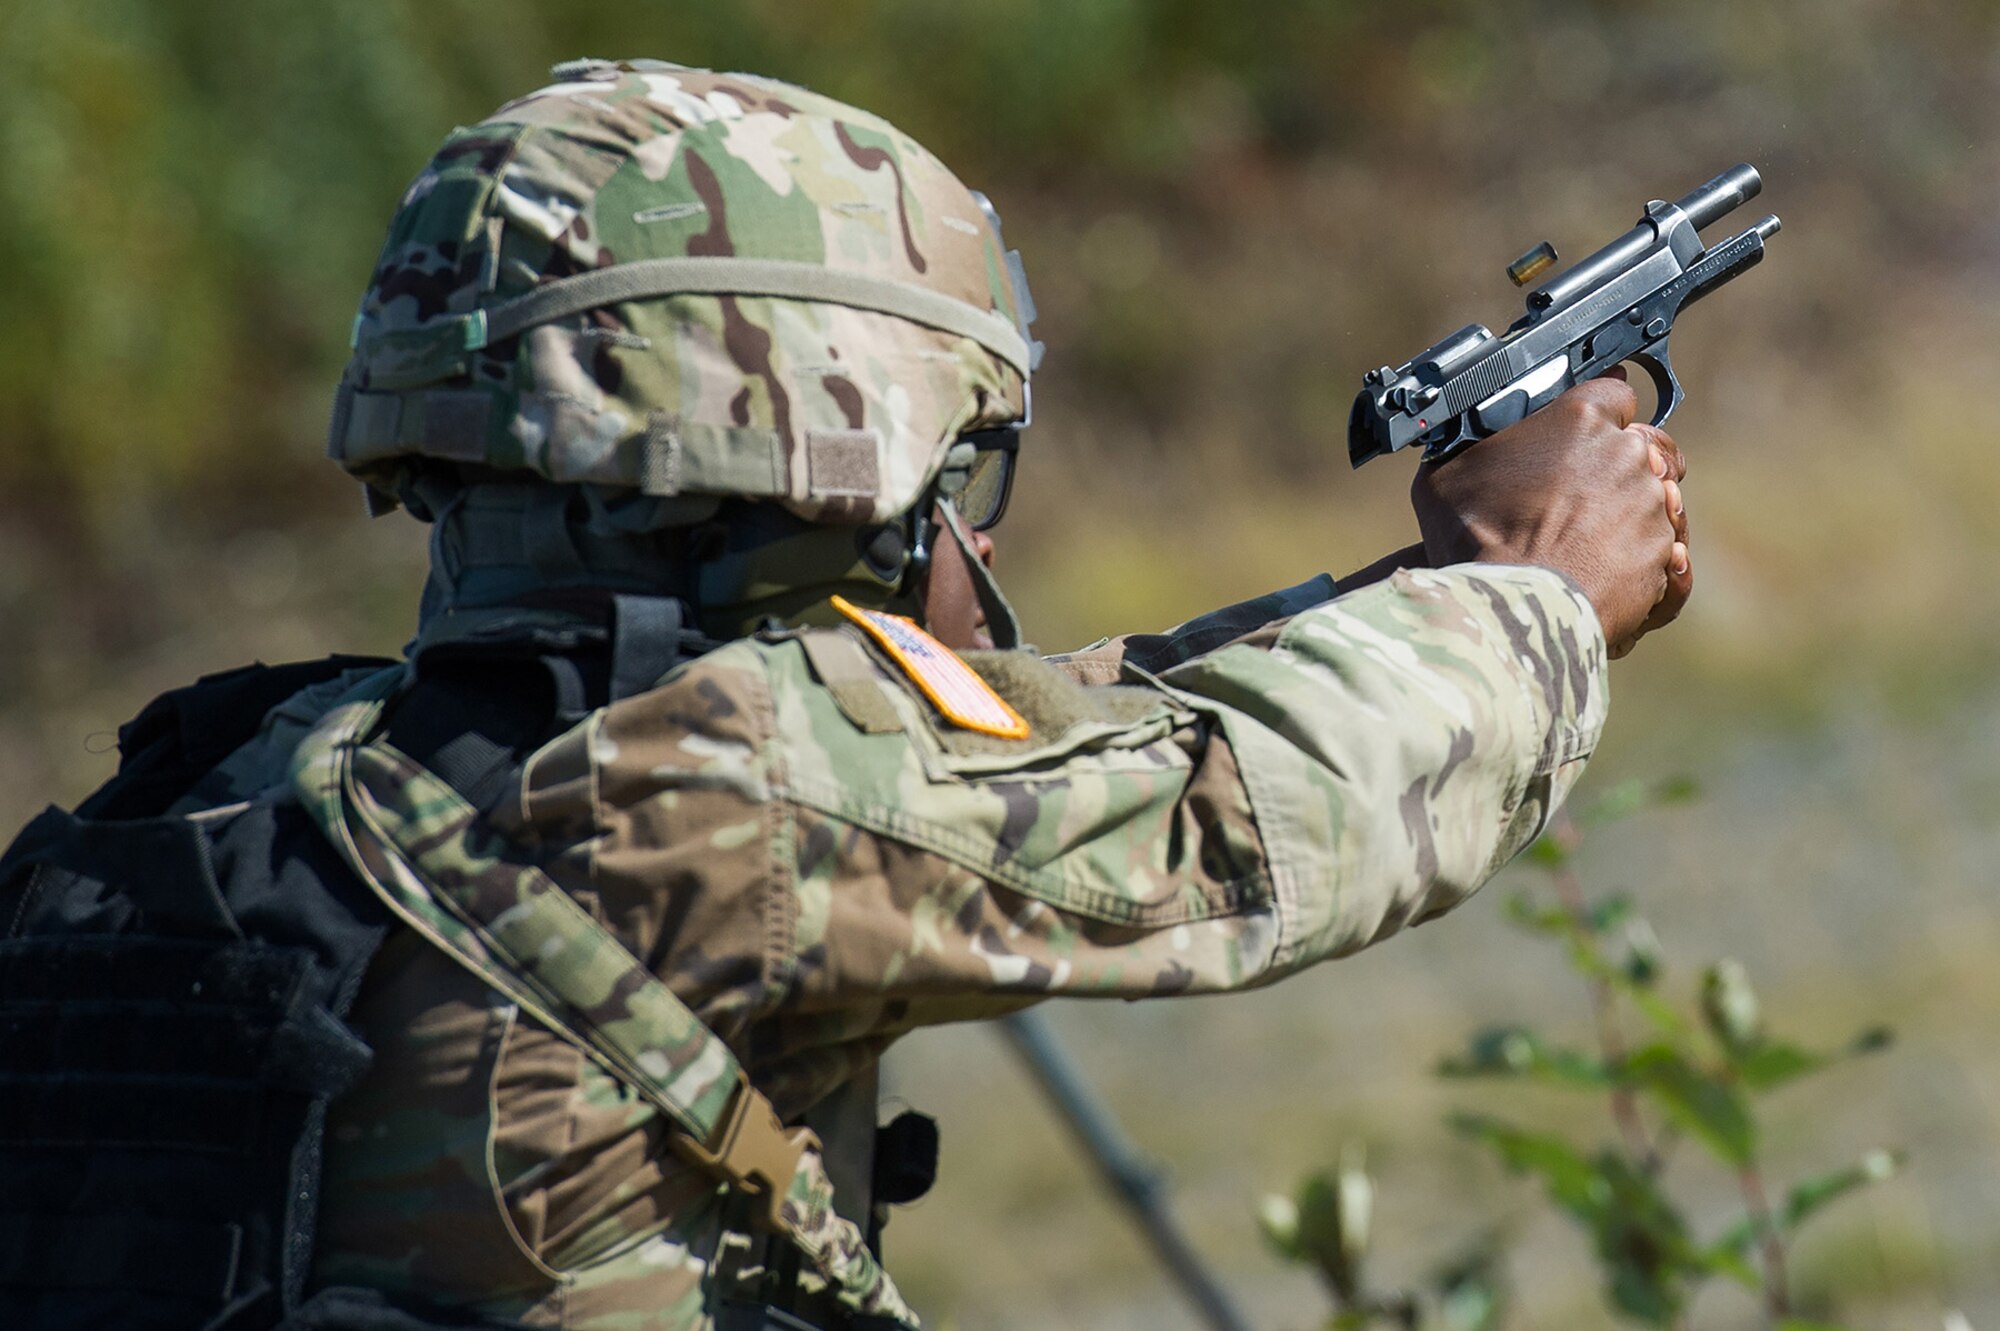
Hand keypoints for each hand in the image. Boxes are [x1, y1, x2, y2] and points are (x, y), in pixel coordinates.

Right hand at [1409, 373, 1690, 657]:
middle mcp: (1627, 453)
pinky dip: (1638, 558)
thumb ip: (1473, 443)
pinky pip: (1660, 548)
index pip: (1614, 392)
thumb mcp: (1446, 473)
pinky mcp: (1661, 554)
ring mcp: (1651, 505)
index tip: (1585, 431)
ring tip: (1584, 541)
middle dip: (1617, 465)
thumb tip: (1466, 435)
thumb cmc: (1475, 538)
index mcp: (1580, 419)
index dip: (1601, 413)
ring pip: (1654, 498)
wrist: (1513, 609)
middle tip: (1578, 494)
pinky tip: (1604, 569)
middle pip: (1641, 445)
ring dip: (1627, 513)